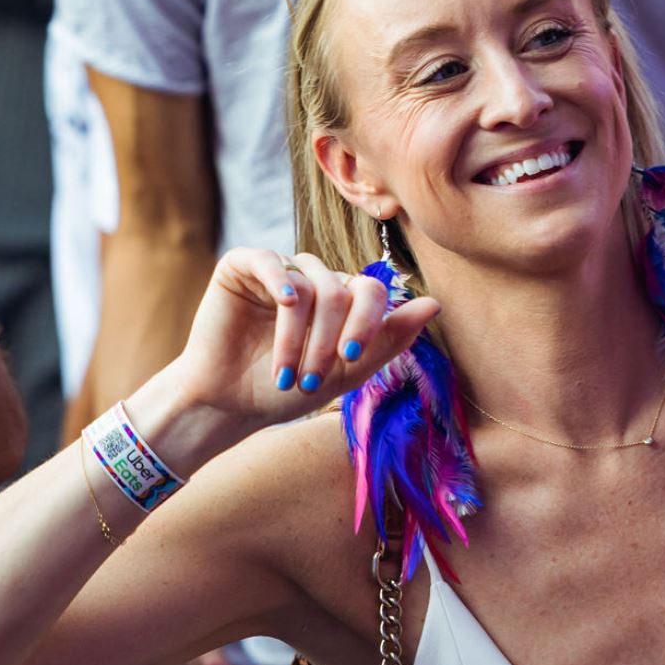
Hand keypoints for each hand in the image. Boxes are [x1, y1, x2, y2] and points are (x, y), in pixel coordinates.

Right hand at [169, 248, 438, 432]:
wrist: (229, 405)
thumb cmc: (287, 390)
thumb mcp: (347, 371)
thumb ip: (390, 337)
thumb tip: (435, 303)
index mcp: (343, 300)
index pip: (372, 292)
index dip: (366, 323)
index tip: (349, 359)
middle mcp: (314, 279)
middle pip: (341, 289)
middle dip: (330, 338)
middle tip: (312, 378)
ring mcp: (280, 270)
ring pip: (309, 283)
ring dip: (299, 334)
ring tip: (287, 372)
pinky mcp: (242, 267)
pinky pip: (269, 260)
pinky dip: (280, 280)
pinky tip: (284, 302)